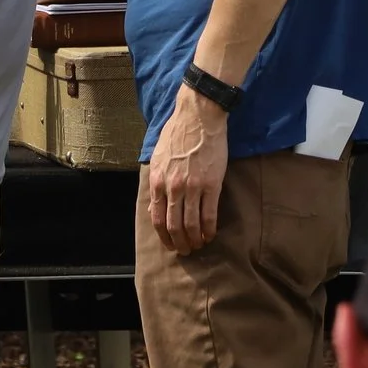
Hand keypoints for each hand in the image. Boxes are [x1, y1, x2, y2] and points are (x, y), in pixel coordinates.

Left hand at [147, 84, 228, 254]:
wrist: (199, 117)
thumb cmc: (177, 134)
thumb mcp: (158, 158)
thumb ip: (156, 182)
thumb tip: (155, 204)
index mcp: (158, 181)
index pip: (158, 218)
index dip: (164, 236)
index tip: (170, 243)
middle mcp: (173, 187)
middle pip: (173, 226)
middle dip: (179, 243)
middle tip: (185, 251)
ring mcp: (193, 187)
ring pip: (191, 224)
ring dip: (195, 239)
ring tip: (199, 245)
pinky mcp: (212, 184)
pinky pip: (209, 214)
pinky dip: (209, 229)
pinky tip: (211, 234)